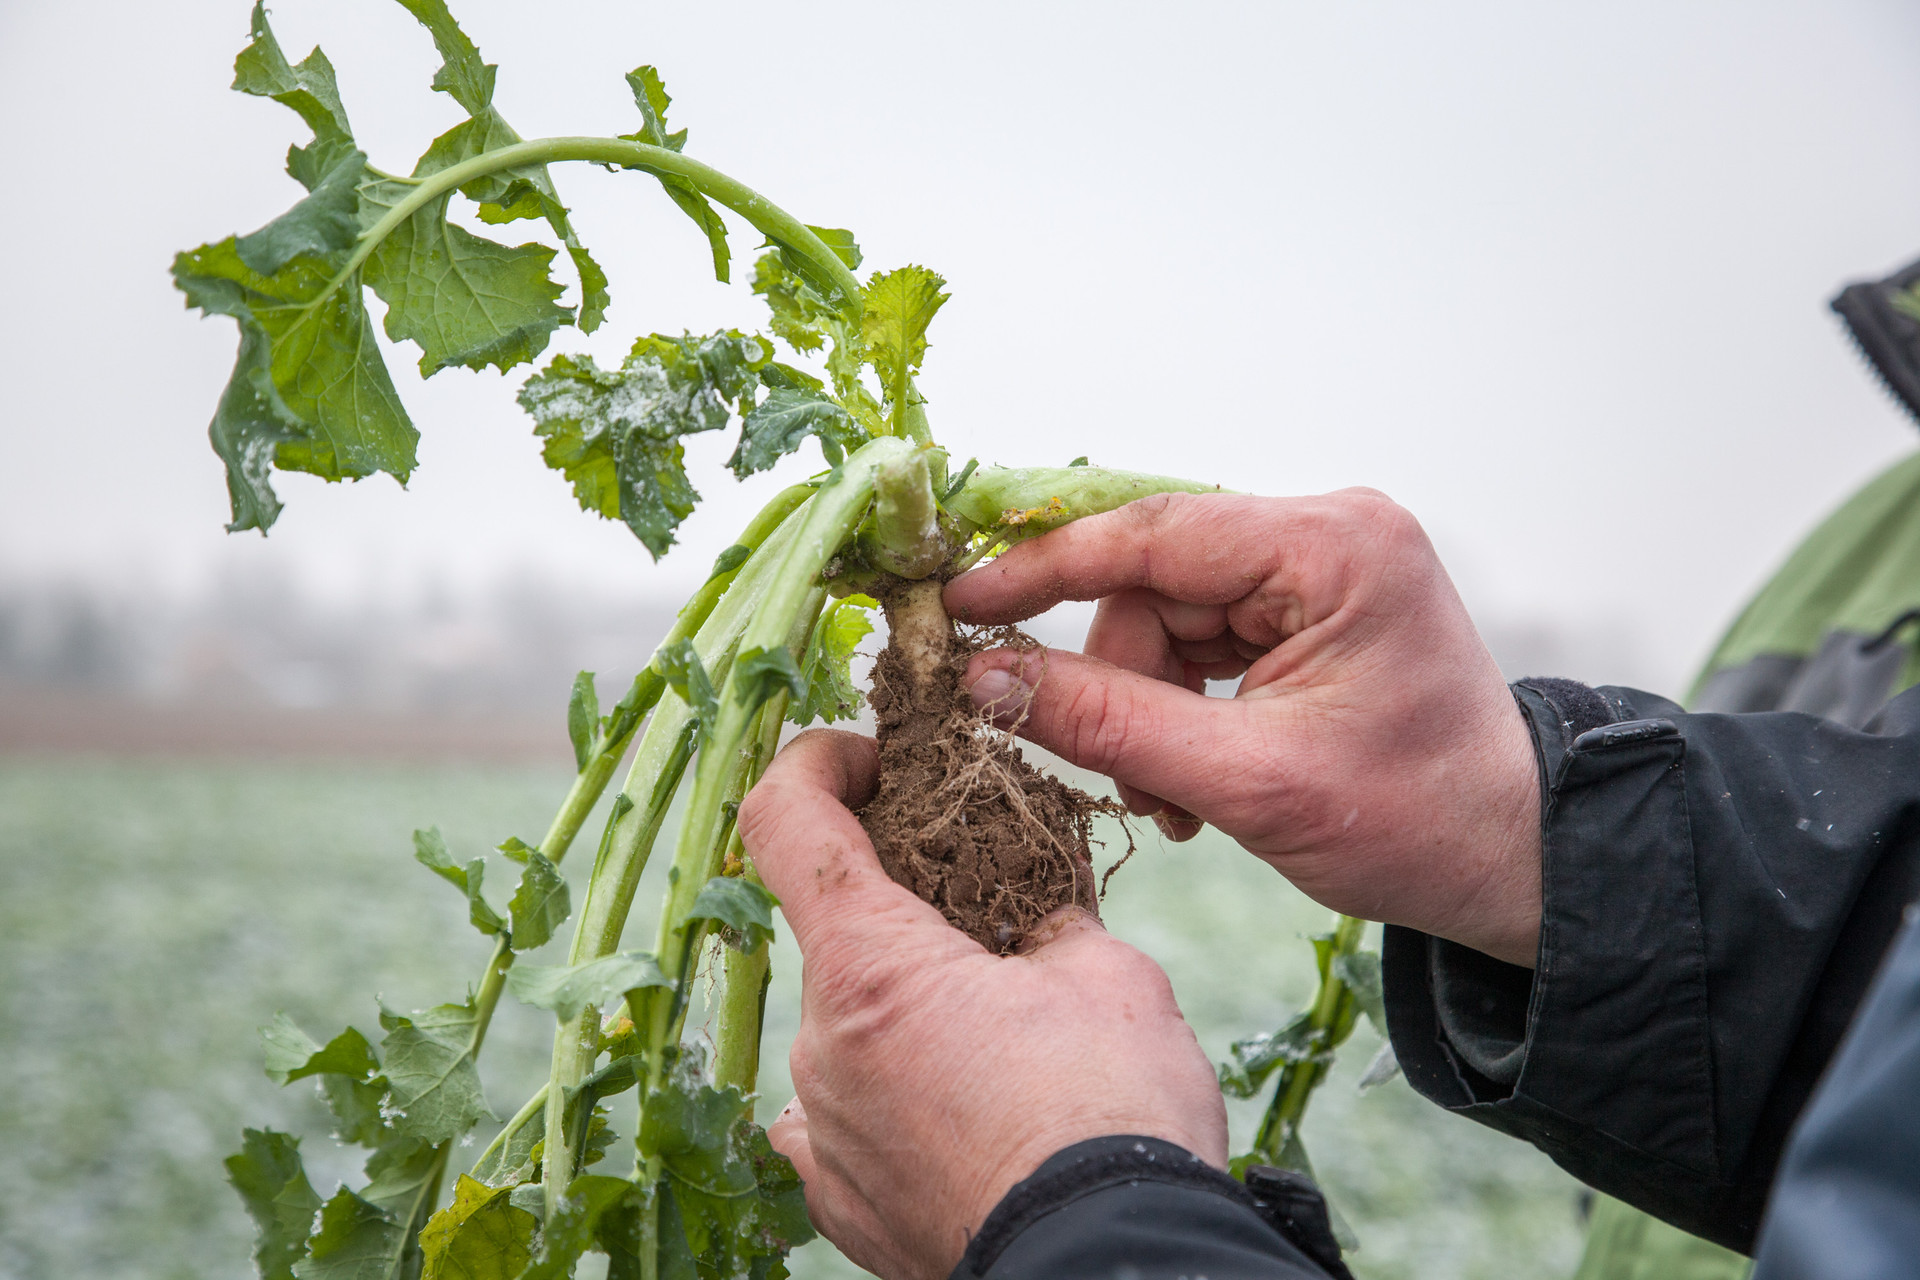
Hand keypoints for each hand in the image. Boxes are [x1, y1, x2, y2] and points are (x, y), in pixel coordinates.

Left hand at [738, 730, 1226, 1279]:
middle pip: (839, 930)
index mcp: (871, 966)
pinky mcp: (839, 1201)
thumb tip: (1039, 894)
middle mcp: (819, 1044)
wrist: (1110, 1270)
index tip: (868, 759)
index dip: (818, 764)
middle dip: (909, 905)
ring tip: (1005, 1035)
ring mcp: (821, 1129)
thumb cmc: (1114, 1119)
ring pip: (851, 1023)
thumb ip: (1051, 913)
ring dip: (909, 1005)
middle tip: (997, 914)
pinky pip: (842, 1113)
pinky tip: (951, 1102)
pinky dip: (889, 1088)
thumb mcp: (1109, 975)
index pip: (786, 819)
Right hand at [945, 489, 1542, 967]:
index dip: (1043, 570)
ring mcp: (1322, 567)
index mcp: (1334, 548)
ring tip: (1174, 801)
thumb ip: (1107, 723)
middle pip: (1155, 582)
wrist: (1509, 859)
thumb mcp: (1247, 782)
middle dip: (1122, 682)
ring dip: (1149, 708)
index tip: (959, 604)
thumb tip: (987, 680)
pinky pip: (1202, 638)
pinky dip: (1180, 707)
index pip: (1153, 534)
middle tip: (1126, 780)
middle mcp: (1329, 532)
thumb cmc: (1414, 824)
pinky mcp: (1311, 605)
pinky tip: (1195, 777)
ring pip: (1167, 616)